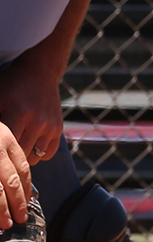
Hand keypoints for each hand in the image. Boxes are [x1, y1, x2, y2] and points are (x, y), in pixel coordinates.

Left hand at [0, 61, 55, 225]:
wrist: (39, 72)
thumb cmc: (10, 85)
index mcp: (17, 114)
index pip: (5, 148)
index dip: (0, 161)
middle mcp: (36, 122)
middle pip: (20, 156)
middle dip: (9, 165)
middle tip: (2, 168)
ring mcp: (49, 127)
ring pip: (34, 157)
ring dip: (23, 160)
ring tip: (13, 156)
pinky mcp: (58, 129)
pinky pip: (47, 153)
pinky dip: (37, 154)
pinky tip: (28, 148)